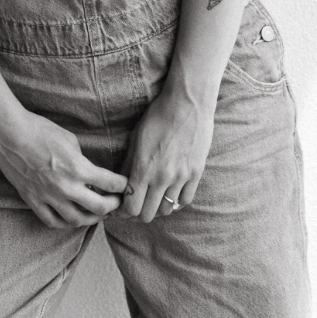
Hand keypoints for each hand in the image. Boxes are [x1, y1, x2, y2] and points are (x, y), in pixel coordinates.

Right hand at [0, 108, 128, 229]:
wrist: (9, 134)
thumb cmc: (40, 130)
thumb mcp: (69, 139)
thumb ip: (82, 159)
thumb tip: (89, 172)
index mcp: (78, 168)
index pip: (110, 183)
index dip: (122, 185)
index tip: (125, 185)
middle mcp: (66, 187)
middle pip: (99, 207)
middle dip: (113, 206)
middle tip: (116, 202)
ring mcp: (49, 197)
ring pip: (77, 220)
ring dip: (91, 219)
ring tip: (96, 214)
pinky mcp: (33, 201)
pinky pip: (52, 221)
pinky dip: (64, 223)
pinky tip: (70, 218)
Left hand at [108, 86, 215, 222]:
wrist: (187, 103)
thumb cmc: (158, 116)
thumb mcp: (136, 138)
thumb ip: (129, 164)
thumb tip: (121, 183)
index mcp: (143, 168)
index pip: (130, 206)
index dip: (123, 212)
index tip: (120, 209)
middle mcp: (162, 177)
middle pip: (147, 214)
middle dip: (138, 213)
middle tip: (135, 207)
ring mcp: (181, 177)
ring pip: (166, 210)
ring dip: (157, 208)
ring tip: (152, 200)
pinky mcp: (196, 174)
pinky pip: (185, 200)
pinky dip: (176, 201)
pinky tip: (170, 194)